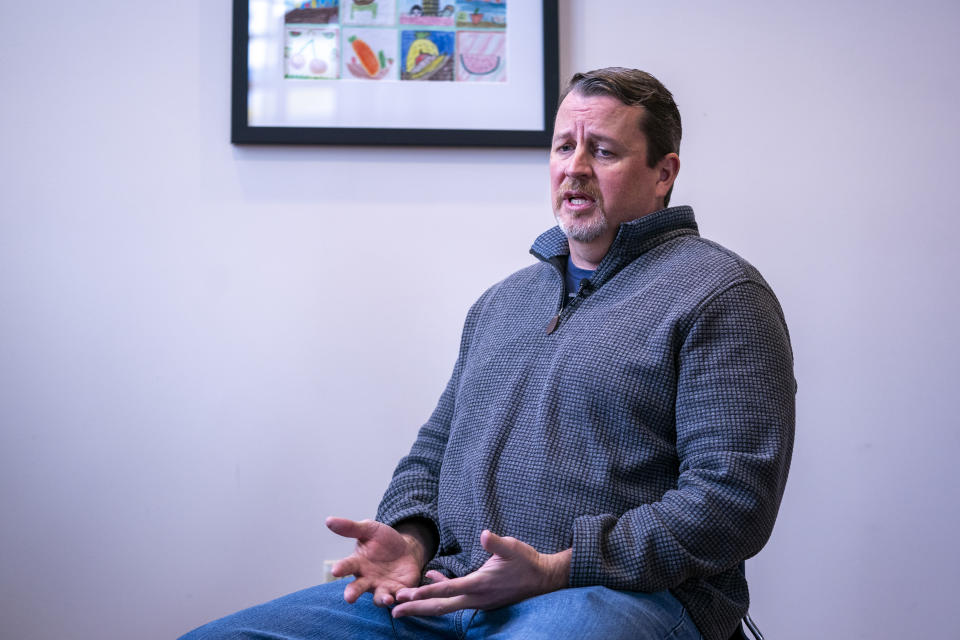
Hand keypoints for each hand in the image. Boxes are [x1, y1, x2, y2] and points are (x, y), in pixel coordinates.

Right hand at [325, 517, 428, 606]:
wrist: (406, 549)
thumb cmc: (383, 540)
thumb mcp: (369, 529)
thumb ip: (351, 527)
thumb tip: (328, 520)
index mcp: (358, 564)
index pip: (346, 567)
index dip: (341, 569)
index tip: (335, 570)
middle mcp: (367, 579)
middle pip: (358, 589)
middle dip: (353, 593)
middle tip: (349, 598)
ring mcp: (383, 587)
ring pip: (380, 598)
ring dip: (382, 599)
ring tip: (387, 598)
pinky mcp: (400, 590)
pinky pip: (400, 596)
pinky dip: (403, 597)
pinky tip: (405, 595)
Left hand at [391, 530, 570, 617]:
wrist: (544, 578)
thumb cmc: (528, 562)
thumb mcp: (514, 548)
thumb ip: (497, 543)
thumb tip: (484, 534)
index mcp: (481, 585)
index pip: (449, 591)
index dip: (427, 593)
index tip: (408, 596)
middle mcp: (477, 597)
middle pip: (440, 606)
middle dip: (417, 608)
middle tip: (393, 610)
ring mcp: (478, 600)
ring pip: (446, 605)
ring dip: (425, 603)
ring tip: (403, 602)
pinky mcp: (481, 597)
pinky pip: (456, 597)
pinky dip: (441, 590)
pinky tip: (431, 580)